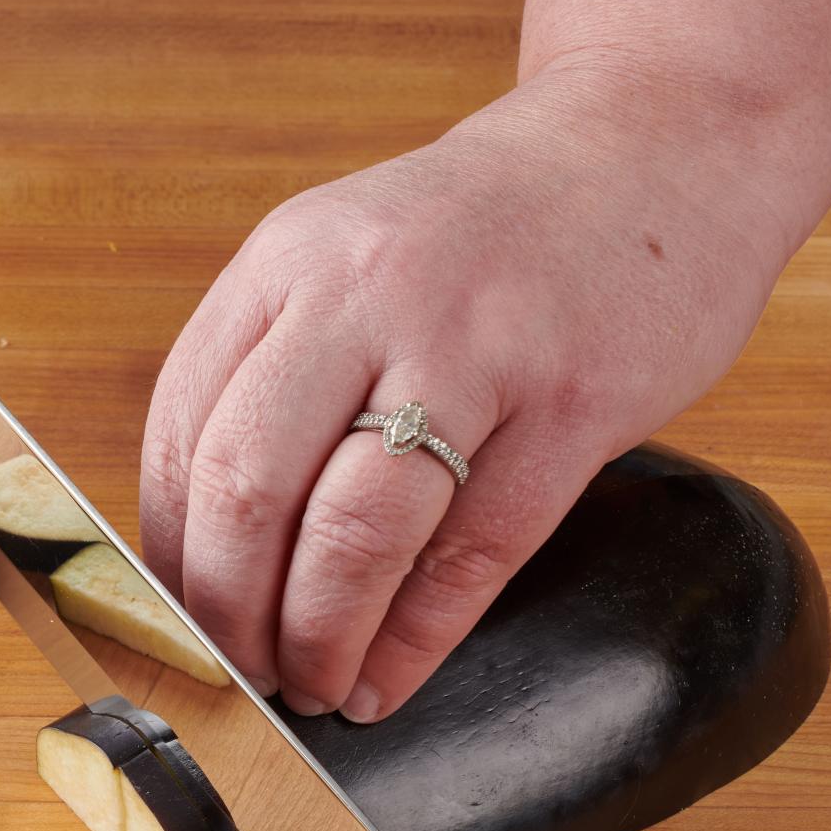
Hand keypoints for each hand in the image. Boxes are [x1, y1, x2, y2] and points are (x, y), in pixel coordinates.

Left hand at [139, 67, 790, 721]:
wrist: (660, 144)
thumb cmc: (491, 232)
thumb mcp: (351, 257)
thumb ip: (276, 369)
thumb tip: (207, 543)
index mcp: (290, 260)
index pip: (185, 433)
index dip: (171, 553)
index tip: (176, 621)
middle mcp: (368, 294)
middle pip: (250, 489)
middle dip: (227, 614)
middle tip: (239, 674)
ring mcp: (475, 346)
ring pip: (355, 534)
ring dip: (318, 638)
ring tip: (314, 686)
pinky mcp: (575, 403)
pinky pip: (472, 554)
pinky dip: (414, 639)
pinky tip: (389, 678)